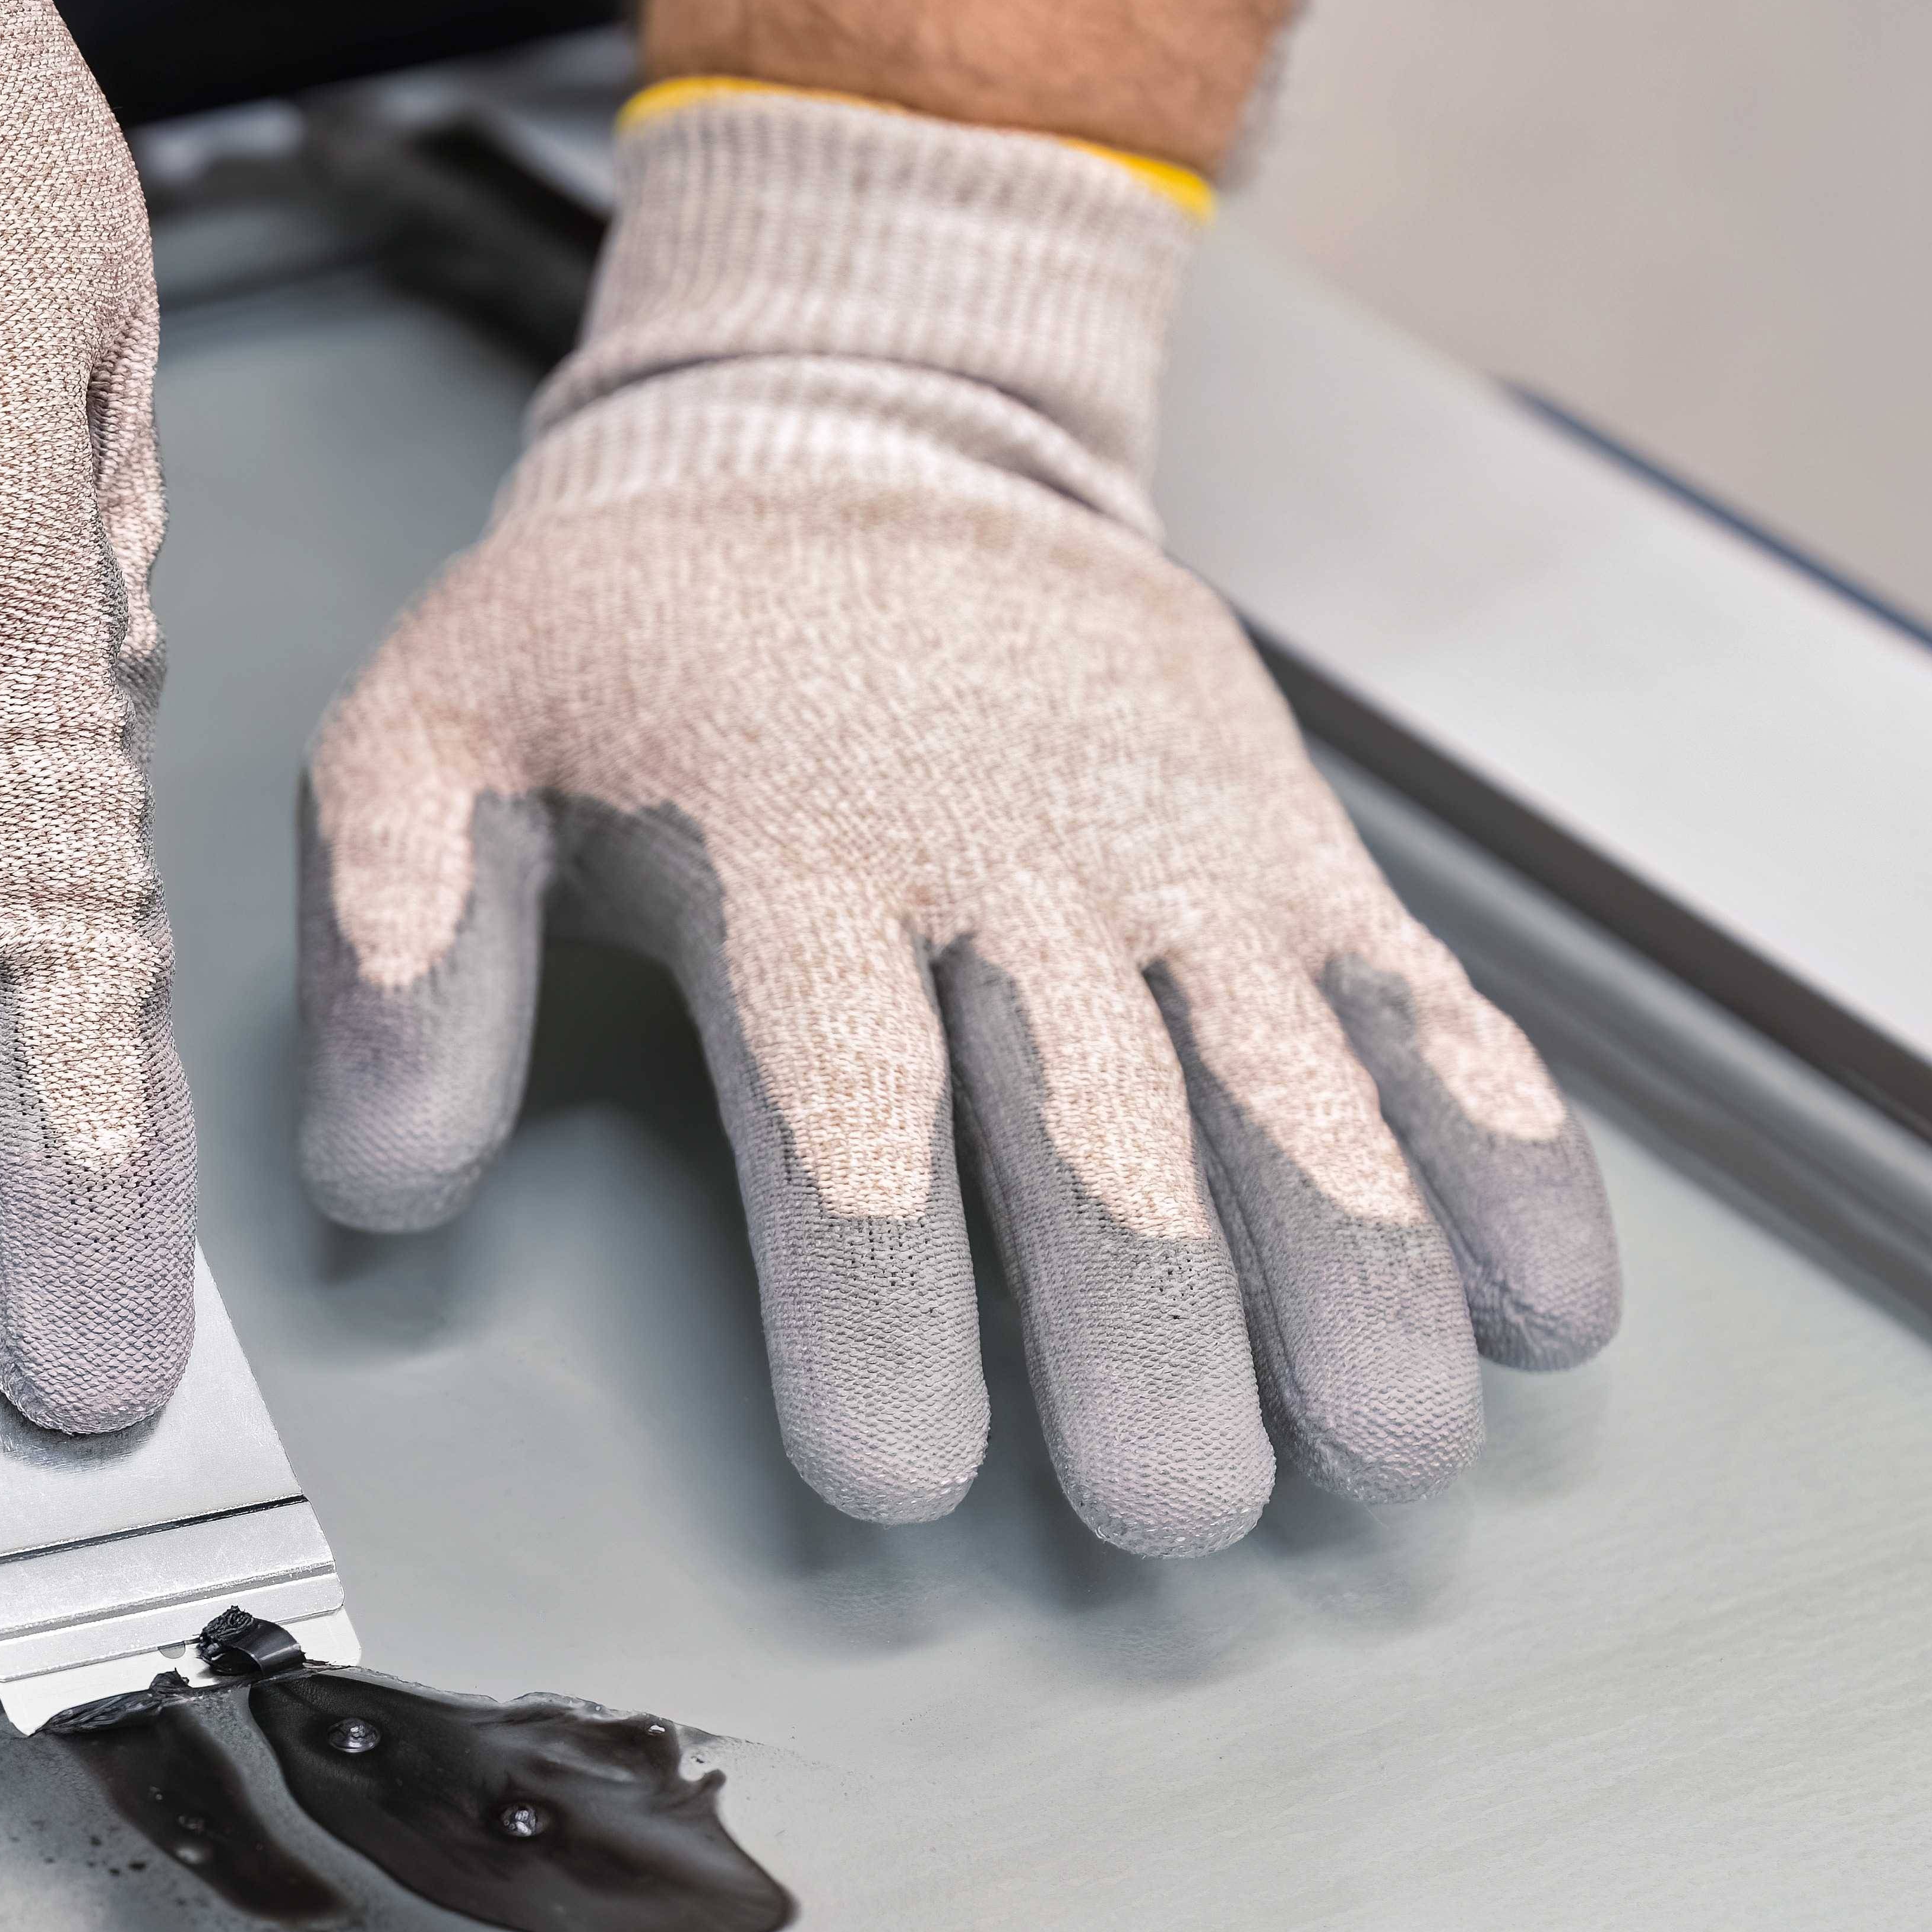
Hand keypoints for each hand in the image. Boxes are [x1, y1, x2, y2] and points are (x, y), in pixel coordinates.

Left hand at [299, 88, 1618, 1554]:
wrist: (862, 415)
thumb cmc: (630, 629)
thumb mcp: (437, 728)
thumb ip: (392, 944)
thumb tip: (378, 1182)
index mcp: (796, 857)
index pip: (848, 1113)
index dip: (880, 1304)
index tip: (897, 1477)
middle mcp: (1014, 865)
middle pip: (1100, 1132)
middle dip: (1154, 1335)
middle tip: (1179, 1516)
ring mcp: (1181, 857)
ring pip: (1291, 1085)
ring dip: (1359, 1273)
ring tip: (1393, 1447)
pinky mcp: (1295, 849)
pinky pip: (1420, 1006)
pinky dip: (1504, 1150)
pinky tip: (1553, 1310)